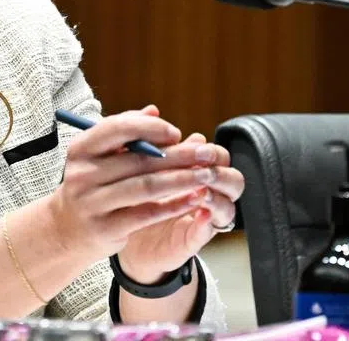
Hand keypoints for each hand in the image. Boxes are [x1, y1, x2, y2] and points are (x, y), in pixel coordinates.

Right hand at [47, 105, 213, 262]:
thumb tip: (154, 111)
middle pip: (138, 160)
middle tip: (205, 154)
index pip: (117, 129)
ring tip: (206, 175)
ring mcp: (92, 202)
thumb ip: (125, 132)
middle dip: (178, 155)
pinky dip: (174, 205)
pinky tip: (194, 199)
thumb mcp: (99, 156)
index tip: (176, 133)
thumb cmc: (92, 185)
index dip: (150, 128)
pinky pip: (147, 214)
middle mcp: (83, 174)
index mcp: (81, 149)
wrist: (67, 229)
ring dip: (182, 180)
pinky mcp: (106, 228)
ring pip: (146, 187)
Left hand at [116, 119, 244, 281]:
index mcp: (194, 172)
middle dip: (218, 169)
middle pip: (233, 178)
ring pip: (229, 205)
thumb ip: (144, 139)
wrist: (116, 230)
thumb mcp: (133, 164)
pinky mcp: (193, 239)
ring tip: (199, 187)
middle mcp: (204, 193)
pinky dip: (208, 220)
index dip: (209, 150)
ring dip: (216, 193)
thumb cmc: (128, 192)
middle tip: (199, 164)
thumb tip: (152, 109)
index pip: (217, 156)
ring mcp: (202, 218)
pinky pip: (210, 230)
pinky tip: (197, 212)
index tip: (190, 143)